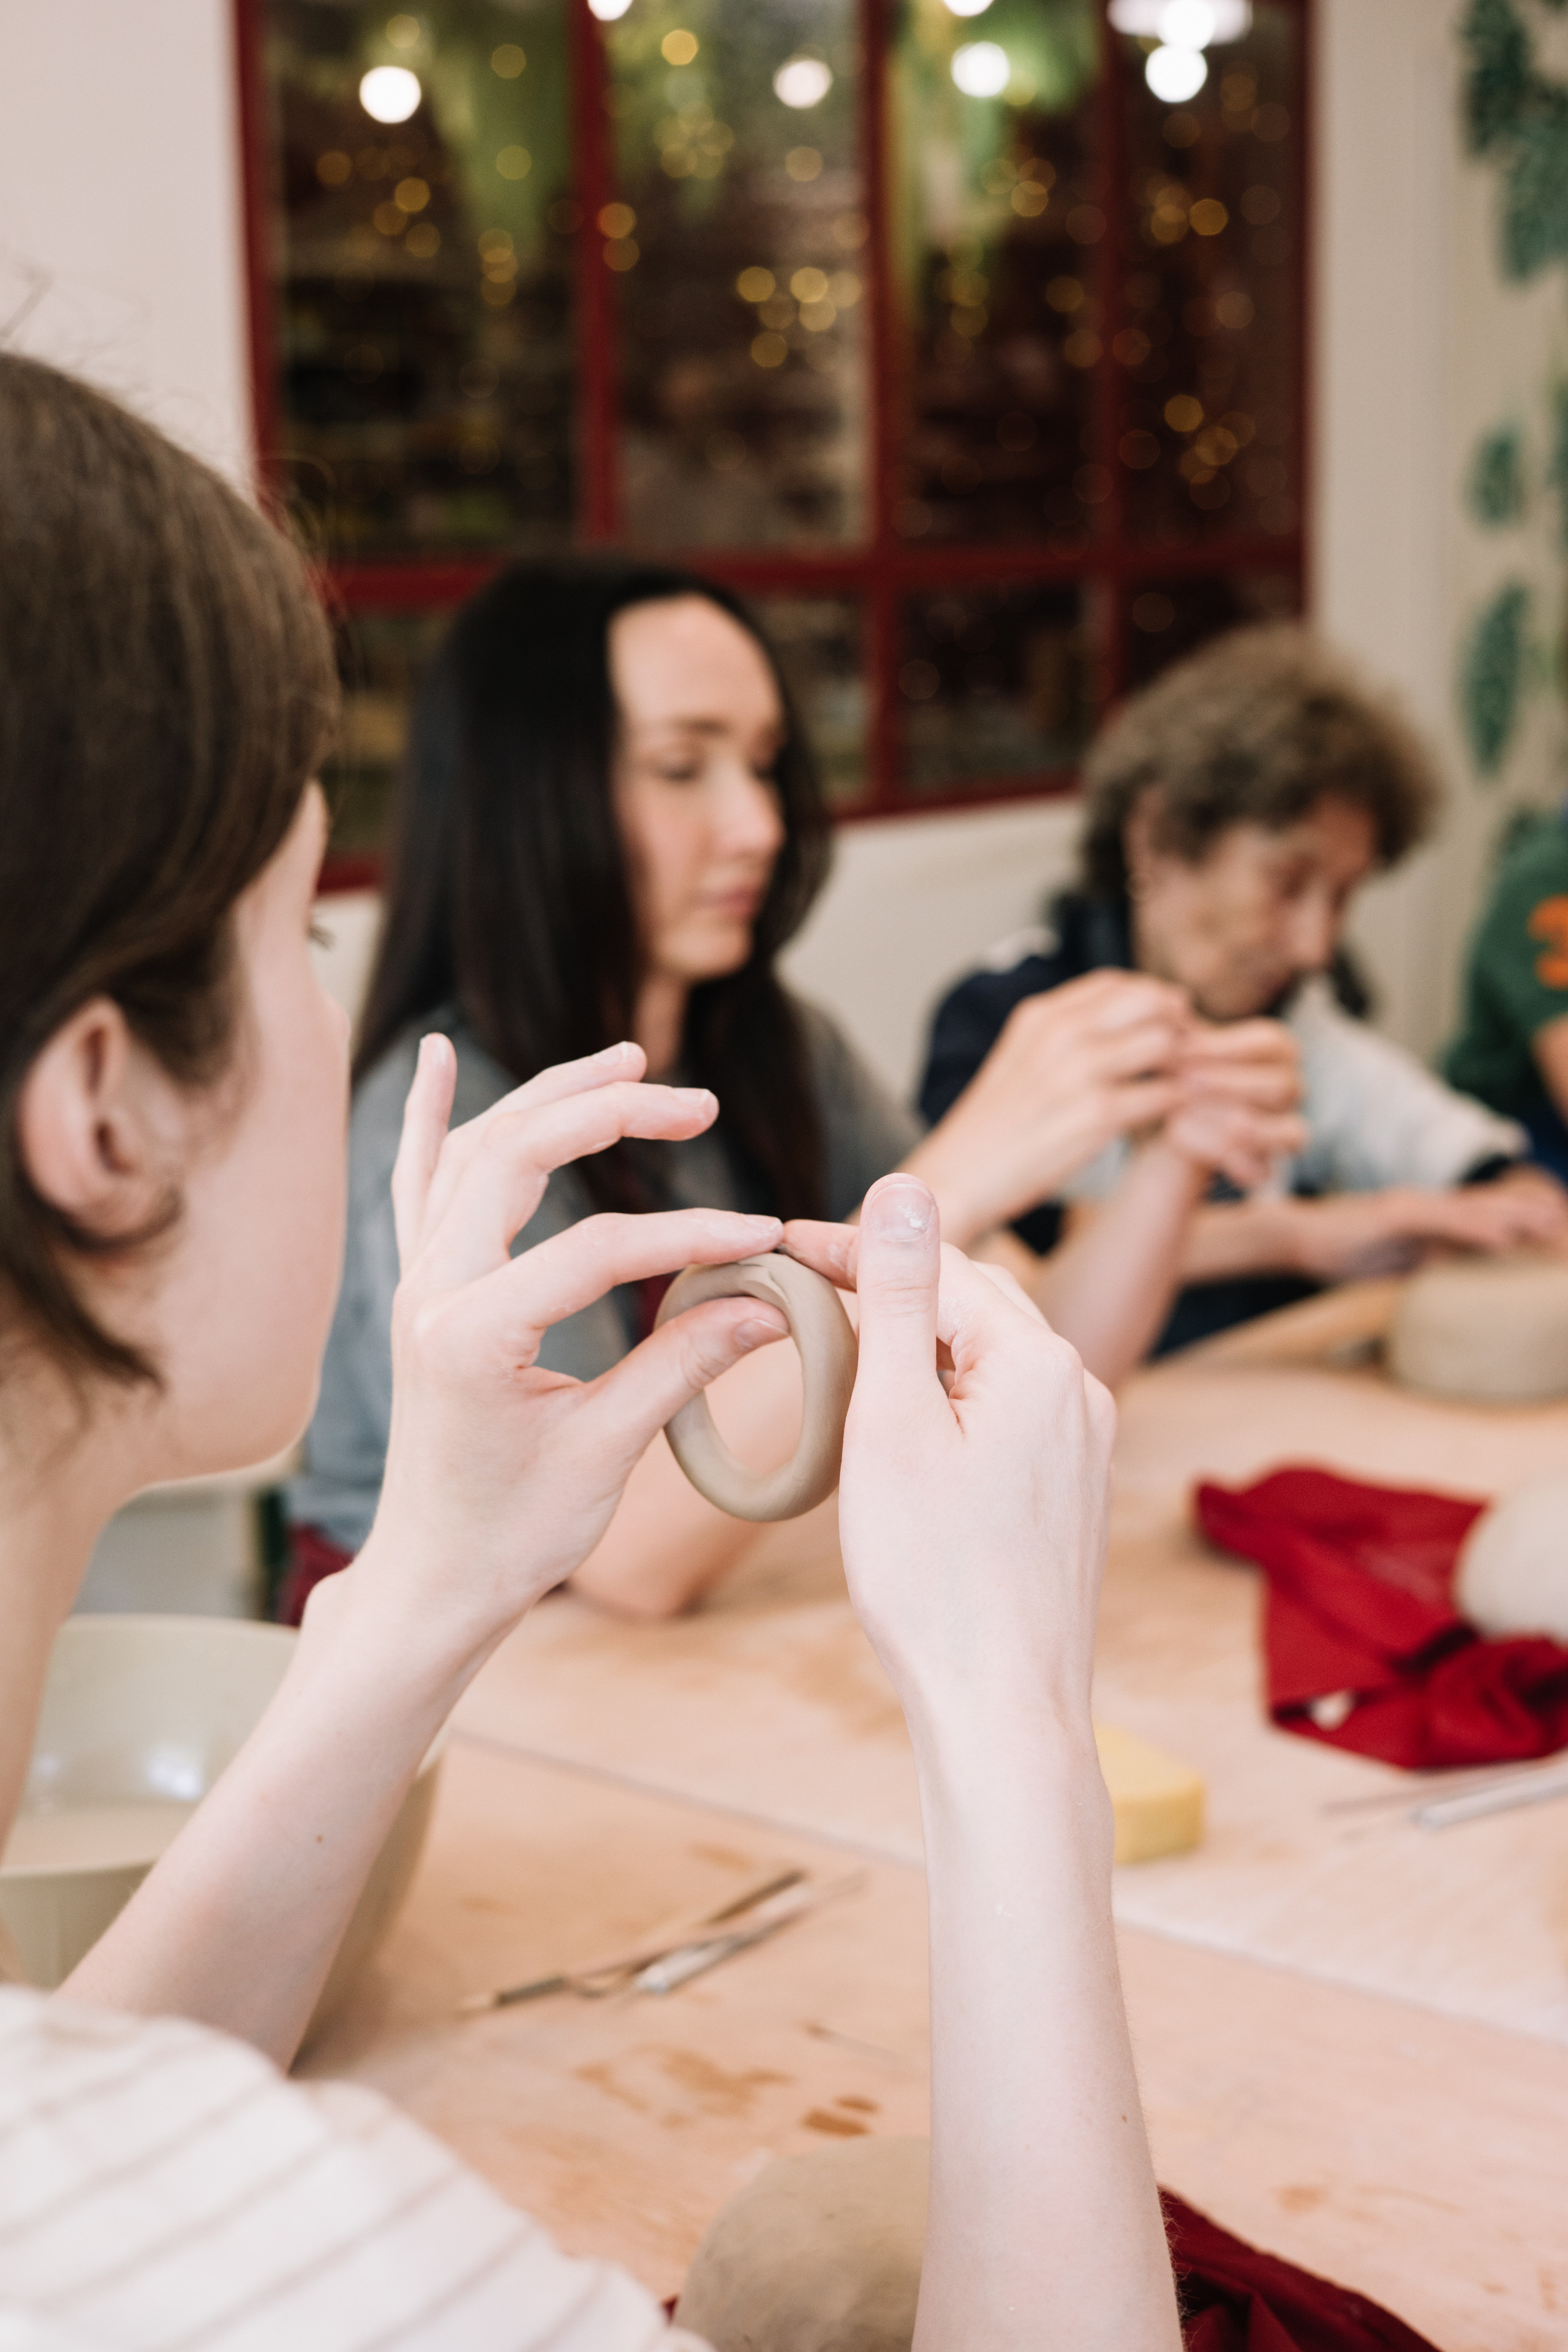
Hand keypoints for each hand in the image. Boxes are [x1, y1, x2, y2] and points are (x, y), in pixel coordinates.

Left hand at [344, 1037, 787, 1656]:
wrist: (433, 1578)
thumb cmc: (512, 1533)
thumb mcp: (608, 1453)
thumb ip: (685, 1365)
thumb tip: (772, 1301)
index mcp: (469, 1334)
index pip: (597, 1247)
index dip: (690, 1235)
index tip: (763, 1238)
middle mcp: (430, 1290)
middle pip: (518, 1155)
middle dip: (611, 1112)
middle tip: (696, 1103)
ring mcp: (417, 1284)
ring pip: (473, 1149)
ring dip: (547, 1097)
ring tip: (625, 1061)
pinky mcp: (420, 1290)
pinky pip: (416, 1179)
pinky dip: (429, 1116)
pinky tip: (434, 1056)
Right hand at [782, 1178, 1115, 1722]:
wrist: (1002, 1707)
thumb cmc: (935, 1578)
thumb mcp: (892, 1421)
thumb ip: (900, 1297)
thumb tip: (903, 1187)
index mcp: (1041, 1362)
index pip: (938, 1265)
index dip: (855, 1247)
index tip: (783, 1243)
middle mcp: (1081, 1390)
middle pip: (973, 1302)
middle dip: (891, 1286)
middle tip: (805, 1284)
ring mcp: (1083, 1444)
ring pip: (990, 1358)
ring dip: (921, 1343)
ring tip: (843, 1350)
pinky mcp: (1072, 1489)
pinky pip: (1006, 1410)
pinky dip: (948, 1397)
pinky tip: (903, 1424)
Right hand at [910, 970, 1192, 1246]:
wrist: (956, 1179)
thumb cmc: (991, 1133)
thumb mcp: (1017, 1062)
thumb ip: (1060, 1038)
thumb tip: (1112, 1027)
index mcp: (1039, 1016)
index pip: (1115, 982)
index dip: (1151, 997)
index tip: (1165, 1022)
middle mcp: (1060, 1033)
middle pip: (1150, 1000)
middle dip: (1180, 1024)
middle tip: (1189, 1054)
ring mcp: (1079, 1072)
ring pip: (1166, 1043)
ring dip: (1185, 1065)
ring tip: (1185, 1087)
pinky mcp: (1096, 1115)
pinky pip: (1165, 1094)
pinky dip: (1180, 1104)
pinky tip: (1174, 1119)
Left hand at [1163, 1017, 1304, 1190]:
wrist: (1159, 1124)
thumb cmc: (1172, 1073)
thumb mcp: (1174, 1049)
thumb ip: (1178, 1031)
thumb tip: (1171, 1007)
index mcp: (1275, 1051)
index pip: (1270, 1043)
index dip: (1227, 1047)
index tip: (1183, 1048)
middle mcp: (1289, 1088)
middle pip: (1283, 1087)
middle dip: (1230, 1085)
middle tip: (1183, 1082)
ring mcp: (1284, 1128)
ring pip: (1289, 1132)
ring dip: (1237, 1126)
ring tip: (1187, 1118)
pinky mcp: (1266, 1164)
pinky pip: (1265, 1170)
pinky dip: (1231, 1164)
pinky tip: (1195, 1151)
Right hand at [1283, 1177, 1567, 1281]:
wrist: (1292, 1236)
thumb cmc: (1338, 1250)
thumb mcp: (1392, 1262)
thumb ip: (1423, 1263)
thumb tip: (1450, 1280)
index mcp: (1426, 1217)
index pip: (1483, 1215)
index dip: (1520, 1219)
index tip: (1555, 1229)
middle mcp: (1425, 1205)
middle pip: (1488, 1206)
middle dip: (1531, 1213)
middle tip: (1566, 1224)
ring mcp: (1411, 1207)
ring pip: (1474, 1208)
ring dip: (1516, 1215)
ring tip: (1552, 1222)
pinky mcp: (1395, 1214)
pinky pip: (1443, 1221)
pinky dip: (1476, 1227)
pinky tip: (1504, 1236)